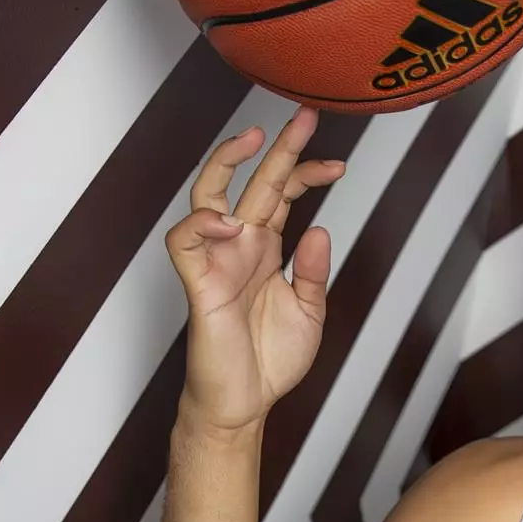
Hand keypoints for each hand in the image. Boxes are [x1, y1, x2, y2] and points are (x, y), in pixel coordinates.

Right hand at [163, 106, 344, 432]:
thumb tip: (320, 228)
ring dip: (226, 163)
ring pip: (207, 195)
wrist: (244, 405)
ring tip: (253, 141)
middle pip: (252, 181)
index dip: (306, 172)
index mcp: (266, 248)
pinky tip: (229, 222)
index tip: (338, 164)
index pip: (282, 194)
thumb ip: (314, 271)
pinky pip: (184, 241)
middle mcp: (240, 246)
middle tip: (304, 115)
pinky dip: (201, 223)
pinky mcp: (199, 284)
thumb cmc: (269, 361)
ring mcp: (218, 261)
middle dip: (277, 147)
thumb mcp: (309, 312)